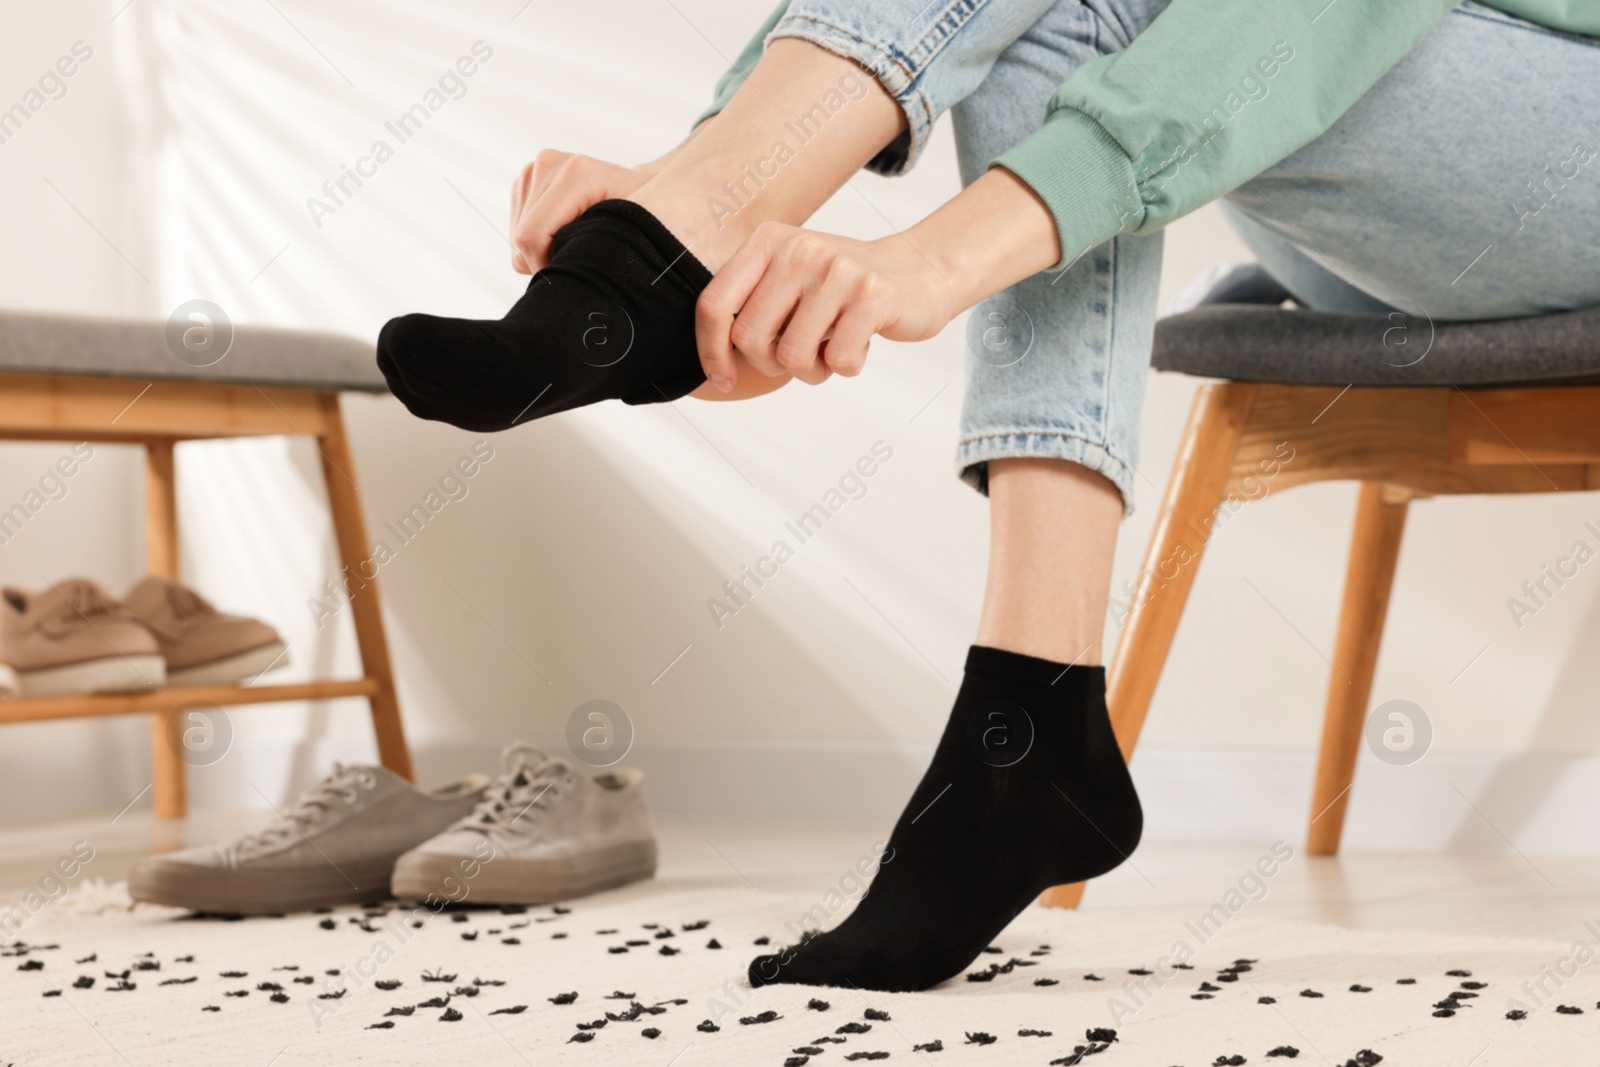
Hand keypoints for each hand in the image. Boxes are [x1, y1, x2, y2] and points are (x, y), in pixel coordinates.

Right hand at [509, 151, 661, 273]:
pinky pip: (517, 227)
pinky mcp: (528, 178)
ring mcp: (536, 168)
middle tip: (584, 259)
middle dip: (547, 260)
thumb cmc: (651, 219)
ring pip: (517, 237)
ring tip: (580, 242)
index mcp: (576, 173)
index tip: (578, 273)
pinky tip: (568, 233)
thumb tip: (564, 275)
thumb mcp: (634, 238)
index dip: (547, 268)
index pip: (531, 237)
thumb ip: (595, 254)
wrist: (650, 190)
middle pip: (521, 239)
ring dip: (544, 251)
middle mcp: (549, 163)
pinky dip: (540, 241)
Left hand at [695, 222, 956, 390]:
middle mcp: (799, 248)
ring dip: (815, 370)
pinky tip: (862, 343)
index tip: (725, 380)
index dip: (710, 352)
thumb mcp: (790, 280)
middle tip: (802, 356)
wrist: (919, 272)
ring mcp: (837, 269)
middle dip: (772, 365)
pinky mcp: (872, 294)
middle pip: (751, 339)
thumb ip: (751, 306)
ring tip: (834, 347)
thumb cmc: (843, 291)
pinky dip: (849, 366)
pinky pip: (839, 360)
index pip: (714, 304)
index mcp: (768, 241)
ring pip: (794, 357)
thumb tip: (711, 364)